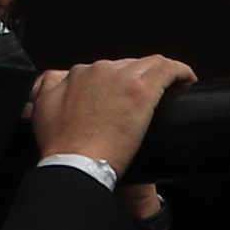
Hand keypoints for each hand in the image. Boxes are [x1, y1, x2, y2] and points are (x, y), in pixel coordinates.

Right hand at [30, 52, 191, 171]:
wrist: (76, 165)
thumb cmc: (62, 147)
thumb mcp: (42, 109)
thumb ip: (47, 86)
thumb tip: (57, 78)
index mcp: (77, 74)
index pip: (104, 69)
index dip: (117, 82)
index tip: (124, 95)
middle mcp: (98, 70)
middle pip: (127, 66)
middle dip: (137, 79)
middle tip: (145, 101)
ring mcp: (121, 77)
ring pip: (149, 64)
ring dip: (161, 73)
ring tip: (171, 88)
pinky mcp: (142, 89)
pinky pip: (168, 69)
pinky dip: (180, 72)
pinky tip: (186, 80)